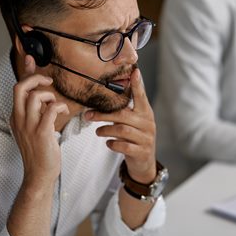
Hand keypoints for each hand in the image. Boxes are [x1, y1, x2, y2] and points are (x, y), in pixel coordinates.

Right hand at [10, 55, 68, 186]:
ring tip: (56, 105)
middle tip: (49, 81)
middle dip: (36, 78)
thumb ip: (36, 108)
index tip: (31, 57)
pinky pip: (49, 111)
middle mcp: (19, 118)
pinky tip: (64, 113)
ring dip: (50, 95)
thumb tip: (40, 92)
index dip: (25, 71)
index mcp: (16, 115)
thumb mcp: (34, 125)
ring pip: (35, 96)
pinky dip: (58, 107)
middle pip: (20, 87)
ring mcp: (29, 126)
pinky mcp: (41, 133)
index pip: (17, 87)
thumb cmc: (40, 149)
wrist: (39, 174)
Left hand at [85, 68, 156, 182]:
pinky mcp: (142, 152)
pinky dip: (113, 144)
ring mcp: (146, 138)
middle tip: (88, 115)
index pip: (141, 96)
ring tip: (97, 131)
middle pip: (123, 114)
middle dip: (103, 114)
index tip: (134, 72)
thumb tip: (103, 97)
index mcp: (145, 113)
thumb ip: (124, 111)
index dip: (137, 85)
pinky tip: (108, 143)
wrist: (144, 163)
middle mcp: (148, 123)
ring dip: (106, 130)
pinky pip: (124, 146)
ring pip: (122, 130)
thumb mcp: (133, 123)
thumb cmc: (134, 138)